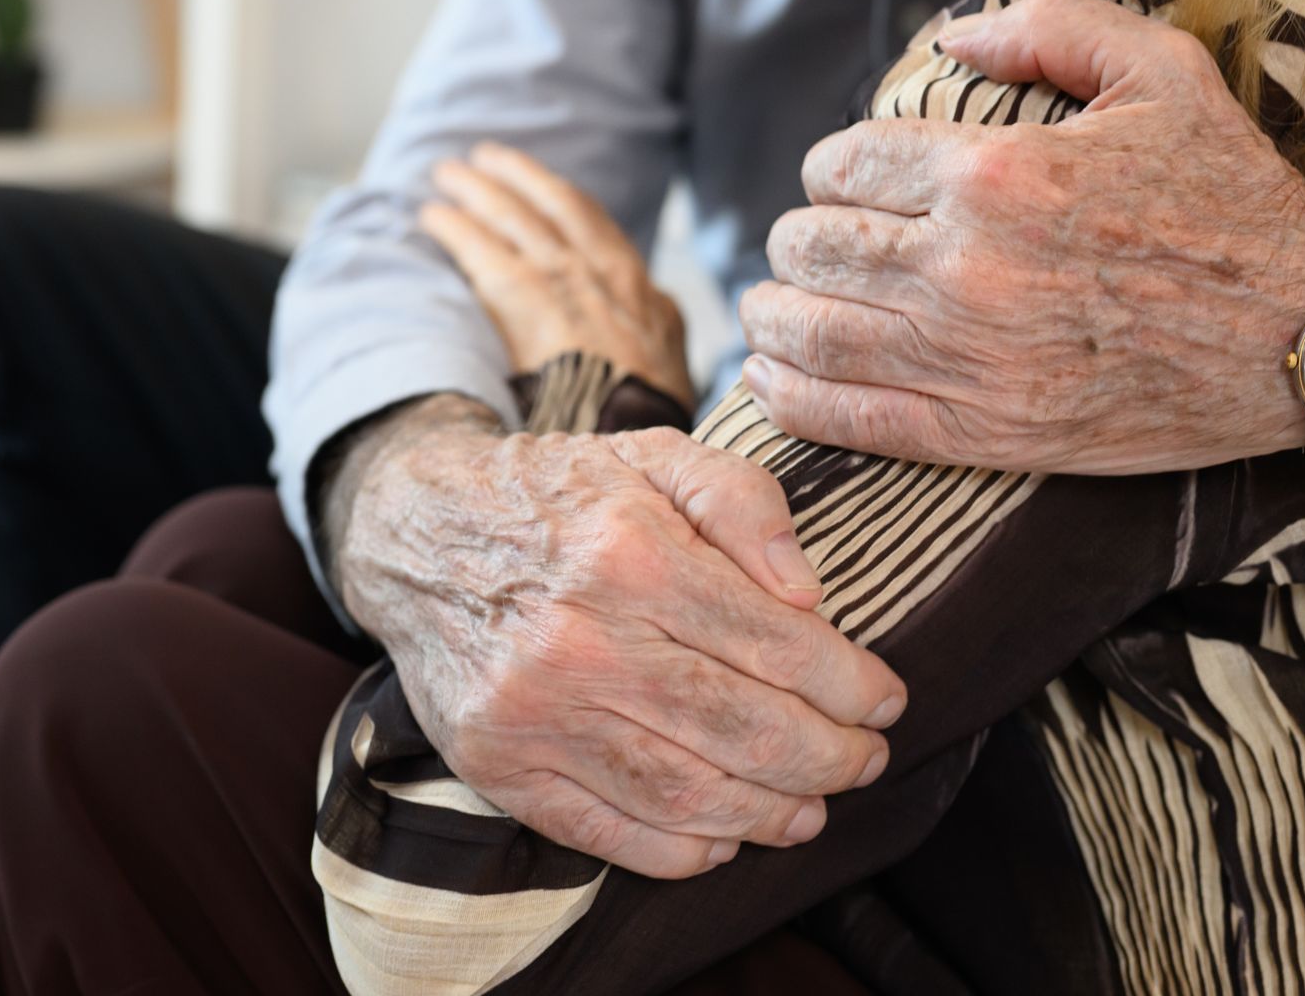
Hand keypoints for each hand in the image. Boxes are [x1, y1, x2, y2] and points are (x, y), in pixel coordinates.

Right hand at [328, 403, 907, 879]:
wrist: (417, 531)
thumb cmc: (561, 494)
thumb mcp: (657, 454)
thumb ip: (745, 503)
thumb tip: (810, 593)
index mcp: (631, 553)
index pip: (778, 643)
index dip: (851, 684)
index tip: (886, 699)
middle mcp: (581, 640)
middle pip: (745, 729)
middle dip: (831, 756)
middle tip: (867, 758)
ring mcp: (535, 712)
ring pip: (688, 794)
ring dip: (772, 813)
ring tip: (814, 806)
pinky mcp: (501, 766)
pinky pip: (611, 834)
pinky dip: (684, 850)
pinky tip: (728, 834)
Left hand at [422, 141, 695, 408]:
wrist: (631, 430)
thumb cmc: (648, 416)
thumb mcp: (672, 366)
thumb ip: (658, 328)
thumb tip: (657, 308)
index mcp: (644, 292)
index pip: (598, 226)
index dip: (561, 199)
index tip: (540, 184)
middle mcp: (607, 273)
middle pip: (557, 203)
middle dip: (520, 175)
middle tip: (486, 156)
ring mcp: (568, 280)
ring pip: (517, 216)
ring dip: (479, 190)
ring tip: (447, 174)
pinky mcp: (528, 296)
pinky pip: (482, 247)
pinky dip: (456, 228)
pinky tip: (431, 216)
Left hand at [739, 0, 1304, 474]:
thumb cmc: (1232, 196)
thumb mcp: (1159, 71)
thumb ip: (1047, 28)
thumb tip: (947, 42)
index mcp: (997, 173)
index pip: (848, 164)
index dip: (828, 168)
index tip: (838, 181)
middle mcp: (967, 268)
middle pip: (816, 247)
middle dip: (794, 240)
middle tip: (802, 244)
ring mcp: (971, 359)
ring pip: (815, 332)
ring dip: (773, 315)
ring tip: (768, 306)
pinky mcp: (986, 433)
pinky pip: (851, 419)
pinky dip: (792, 398)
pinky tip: (767, 377)